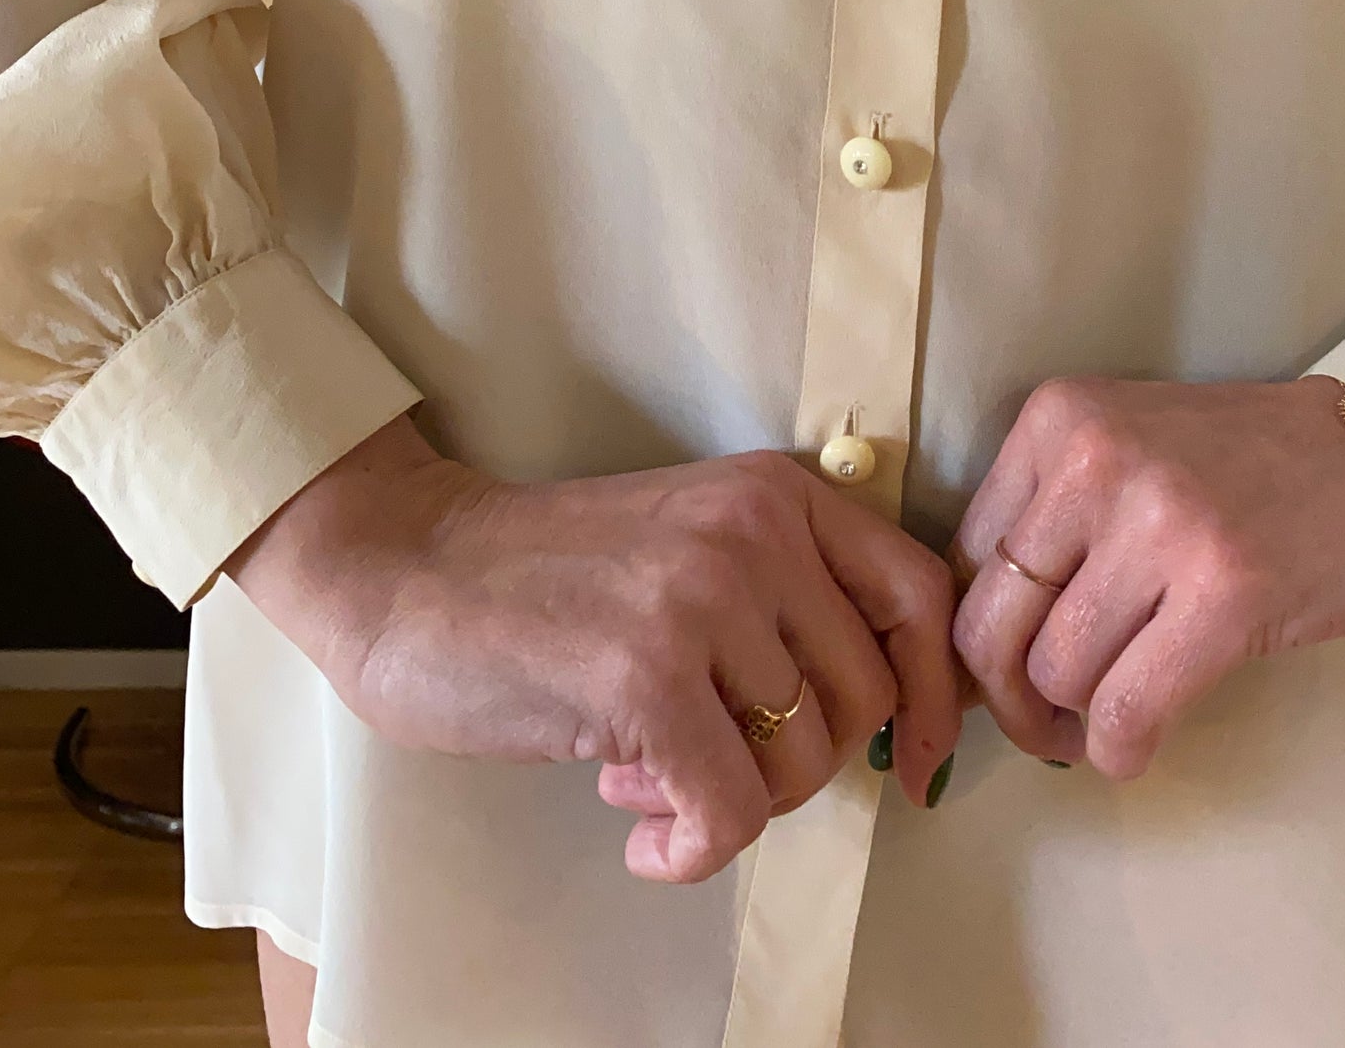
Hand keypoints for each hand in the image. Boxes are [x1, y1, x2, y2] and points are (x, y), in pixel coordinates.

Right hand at [226, 415, 961, 881]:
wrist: (408, 569)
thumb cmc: (548, 577)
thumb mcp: (692, 545)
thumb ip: (785, 598)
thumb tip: (887, 715)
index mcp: (778, 494)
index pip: (919, 594)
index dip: (936, 695)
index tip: (917, 762)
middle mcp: (756, 531)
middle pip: (867, 700)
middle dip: (800, 763)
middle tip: (708, 759)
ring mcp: (703, 598)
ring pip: (803, 764)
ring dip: (731, 801)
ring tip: (648, 772)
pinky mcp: (646, 676)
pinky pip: (731, 814)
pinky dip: (690, 850)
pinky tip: (637, 831)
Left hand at [950, 375, 1344, 777]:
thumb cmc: (1249, 467)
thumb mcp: (1127, 453)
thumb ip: (1052, 523)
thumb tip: (974, 649)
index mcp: (1060, 418)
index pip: (965, 559)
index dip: (977, 638)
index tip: (1008, 675)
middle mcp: (1097, 459)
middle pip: (991, 625)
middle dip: (1007, 701)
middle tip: (1046, 725)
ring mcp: (1163, 524)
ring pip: (1055, 675)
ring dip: (1071, 727)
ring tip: (1108, 721)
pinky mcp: (1225, 594)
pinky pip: (1127, 711)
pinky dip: (1120, 750)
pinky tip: (1139, 744)